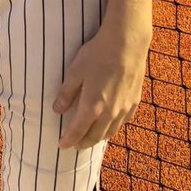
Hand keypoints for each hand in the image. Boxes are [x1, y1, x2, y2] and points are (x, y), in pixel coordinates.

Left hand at [53, 23, 150, 149]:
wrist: (126, 44)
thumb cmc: (97, 54)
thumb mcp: (75, 71)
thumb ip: (66, 93)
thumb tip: (57, 110)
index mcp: (92, 106)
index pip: (77, 131)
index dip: (68, 140)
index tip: (62, 145)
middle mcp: (109, 113)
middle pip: (94, 136)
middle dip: (83, 143)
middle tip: (74, 145)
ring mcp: (124, 109)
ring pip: (110, 132)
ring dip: (98, 138)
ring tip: (90, 139)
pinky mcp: (134, 102)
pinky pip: (122, 122)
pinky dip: (113, 128)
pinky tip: (110, 125)